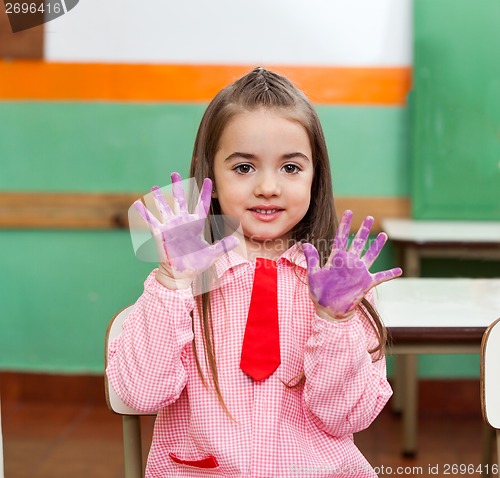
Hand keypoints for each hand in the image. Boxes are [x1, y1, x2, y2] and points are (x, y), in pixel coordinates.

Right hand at [134, 172, 238, 288]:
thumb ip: (223, 246)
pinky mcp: (160, 234)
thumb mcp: (212, 254)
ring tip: (154, 186)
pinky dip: (144, 213)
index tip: (208, 180)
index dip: (205, 193)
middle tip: (174, 173)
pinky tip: (138, 203)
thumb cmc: (196, 264)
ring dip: (159, 197)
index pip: (201, 205)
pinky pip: (151, 221)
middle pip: (180, 200)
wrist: (181, 275)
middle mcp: (182, 222)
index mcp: (195, 224)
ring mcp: (170, 227)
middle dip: (177, 186)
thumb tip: (236, 239)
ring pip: (164, 208)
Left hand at [303, 210, 401, 319]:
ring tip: (384, 235)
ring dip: (377, 246)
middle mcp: (349, 262)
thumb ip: (312, 259)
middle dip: (364, 230)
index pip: (341, 237)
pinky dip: (390, 274)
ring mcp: (359, 272)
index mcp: (336, 259)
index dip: (345, 225)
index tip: (349, 212)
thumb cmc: (319, 293)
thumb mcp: (313, 274)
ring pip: (370, 255)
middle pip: (358, 242)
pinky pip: (381, 277)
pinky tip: (399, 270)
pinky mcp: (366, 283)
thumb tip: (305, 244)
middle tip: (370, 217)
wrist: (328, 310)